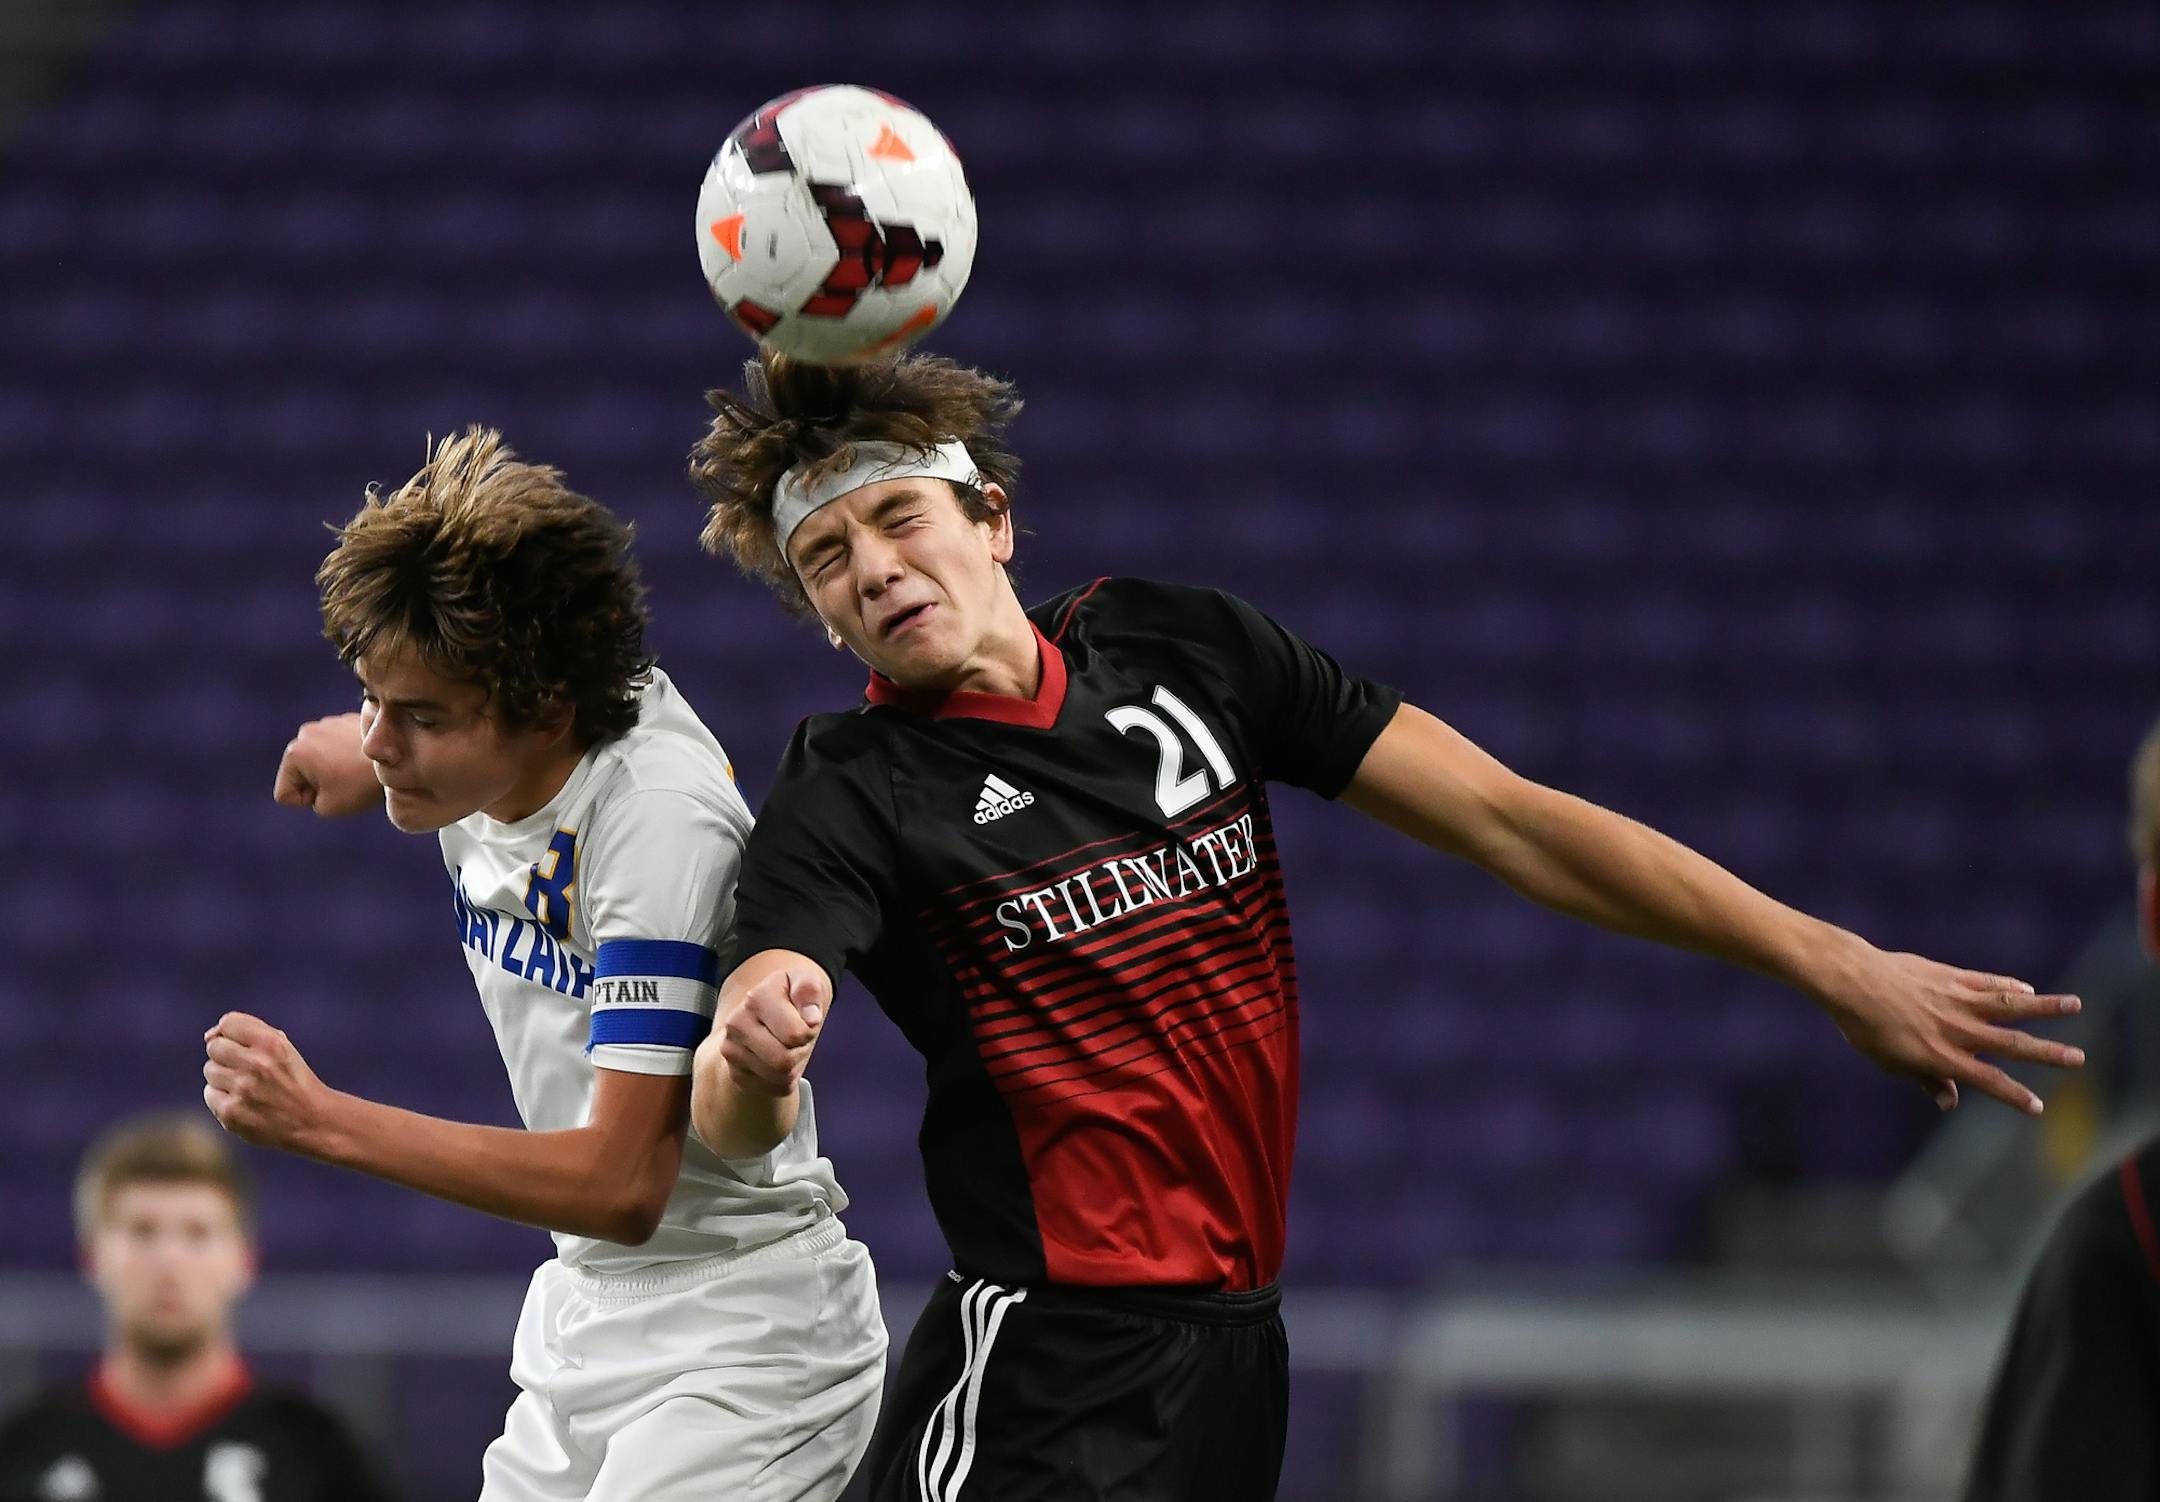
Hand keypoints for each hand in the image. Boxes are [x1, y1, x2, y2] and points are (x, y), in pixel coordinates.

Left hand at [203, 1012, 335, 1151]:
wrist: (312, 1121)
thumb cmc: (293, 1080)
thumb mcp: (283, 1048)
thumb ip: (250, 1031)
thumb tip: (209, 1036)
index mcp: (272, 1043)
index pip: (229, 1023)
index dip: (232, 1033)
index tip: (244, 1046)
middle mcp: (257, 1064)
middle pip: (214, 1047)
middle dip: (227, 1056)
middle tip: (247, 1069)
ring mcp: (242, 1089)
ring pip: (210, 1071)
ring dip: (224, 1078)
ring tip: (248, 1088)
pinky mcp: (231, 1112)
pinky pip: (210, 1094)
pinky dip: (222, 1098)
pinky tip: (243, 1103)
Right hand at [273, 713, 381, 816]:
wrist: (400, 755)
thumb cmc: (362, 783)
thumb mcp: (328, 807)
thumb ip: (310, 801)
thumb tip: (314, 784)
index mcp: (294, 752)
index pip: (285, 793)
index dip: (306, 803)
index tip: (331, 794)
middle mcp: (305, 733)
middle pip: (300, 774)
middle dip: (319, 784)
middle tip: (346, 783)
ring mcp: (326, 724)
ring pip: (318, 761)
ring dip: (332, 770)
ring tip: (356, 771)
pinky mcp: (345, 721)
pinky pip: (336, 749)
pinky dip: (346, 757)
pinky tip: (363, 761)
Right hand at [715, 969, 826, 1097]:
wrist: (765, 1013)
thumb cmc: (790, 997)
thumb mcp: (805, 982)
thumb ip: (810, 991)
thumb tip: (811, 1017)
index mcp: (756, 998)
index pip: (794, 1034)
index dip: (809, 1030)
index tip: (805, 1020)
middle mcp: (736, 1024)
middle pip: (783, 1060)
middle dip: (800, 1051)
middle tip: (798, 1038)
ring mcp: (731, 1051)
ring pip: (779, 1077)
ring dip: (794, 1066)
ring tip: (788, 1047)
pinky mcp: (735, 1074)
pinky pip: (773, 1089)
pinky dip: (784, 1079)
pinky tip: (778, 1061)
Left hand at [1815, 945, 2082, 1113]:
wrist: (1853, 981)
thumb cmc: (1866, 1027)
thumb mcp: (1891, 1062)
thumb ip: (1926, 1081)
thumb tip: (1950, 1103)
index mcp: (1941, 1055)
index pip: (1988, 1080)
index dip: (2014, 1095)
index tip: (2039, 1106)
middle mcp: (1956, 1029)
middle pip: (2011, 1043)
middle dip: (2047, 1053)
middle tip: (2079, 1058)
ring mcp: (1956, 1000)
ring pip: (2009, 1004)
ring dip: (2045, 1006)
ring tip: (2076, 1005)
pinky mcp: (1951, 977)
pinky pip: (1987, 982)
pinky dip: (2009, 986)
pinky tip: (2028, 990)